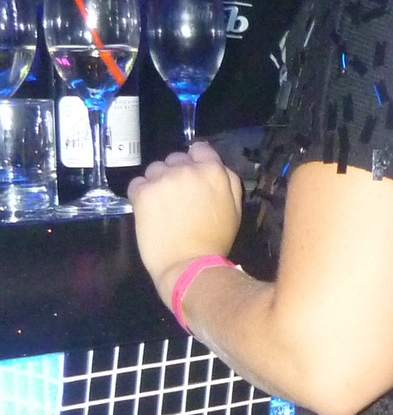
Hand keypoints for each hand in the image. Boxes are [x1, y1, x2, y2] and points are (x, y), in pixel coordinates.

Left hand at [128, 141, 242, 303]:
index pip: (200, 149)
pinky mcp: (143, 192)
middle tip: (177, 197)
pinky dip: (140, 195)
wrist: (189, 266)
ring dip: (157, 183)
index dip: (195, 161)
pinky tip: (148, 211)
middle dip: (175, 174)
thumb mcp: (234, 210)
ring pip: (154, 170)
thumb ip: (228, 183)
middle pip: (175, 159)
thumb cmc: (215, 242)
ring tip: (161, 206)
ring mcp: (163, 179)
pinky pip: (137, 184)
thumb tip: (217, 168)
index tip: (192, 177)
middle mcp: (187, 169)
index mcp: (213, 171)